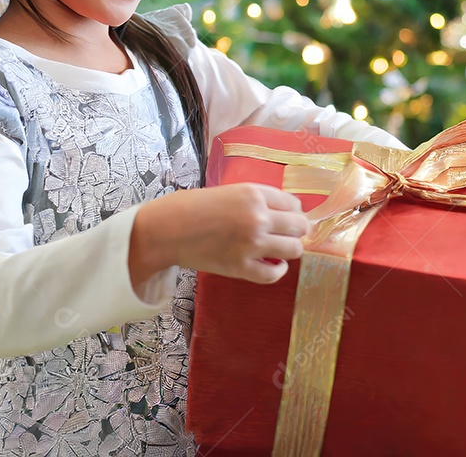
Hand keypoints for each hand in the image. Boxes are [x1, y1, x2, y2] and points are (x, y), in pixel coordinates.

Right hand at [132, 183, 310, 286]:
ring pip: (294, 249)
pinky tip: (272, 265)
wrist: (166, 229)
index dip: (293, 212)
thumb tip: (283, 212)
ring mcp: (252, 245)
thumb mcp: (228, 191)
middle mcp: (258, 217)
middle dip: (296, 230)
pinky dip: (277, 270)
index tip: (288, 218)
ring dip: (289, 249)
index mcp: (253, 193)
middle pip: (299, 226)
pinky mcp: (242, 268)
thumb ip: (255, 200)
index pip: (293, 203)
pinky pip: (275, 274)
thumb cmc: (192, 206)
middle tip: (286, 234)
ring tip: (278, 249)